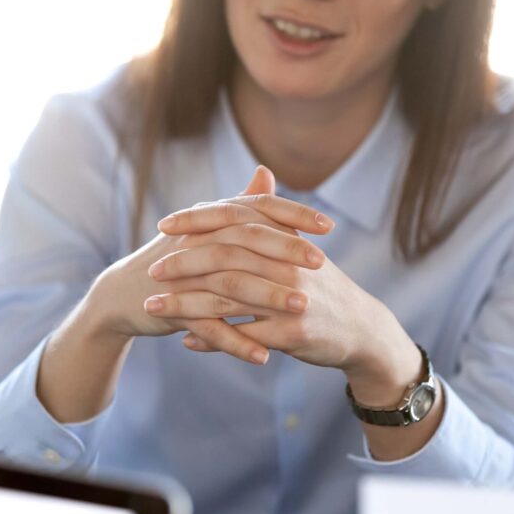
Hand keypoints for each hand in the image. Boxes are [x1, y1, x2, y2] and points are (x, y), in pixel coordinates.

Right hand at [81, 166, 334, 364]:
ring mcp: (184, 276)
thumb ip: (239, 203)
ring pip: (231, 285)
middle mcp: (197, 241)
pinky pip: (208, 327)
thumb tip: (266, 172)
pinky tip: (263, 357)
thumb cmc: (175, 261)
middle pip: (247, 242)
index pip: (256, 209)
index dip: (293, 215)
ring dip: (267, 299)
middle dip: (286, 254)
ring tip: (302, 311)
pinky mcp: (173, 308)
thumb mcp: (206, 230)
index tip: (329, 226)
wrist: (125, 295)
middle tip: (321, 266)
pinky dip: (236, 342)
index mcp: (210, 221)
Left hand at [149, 170, 421, 405]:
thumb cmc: (323, 288)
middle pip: (225, 256)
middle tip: (151, 269)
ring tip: (153, 308)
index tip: (163, 224)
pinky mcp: (292, 334)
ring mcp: (291, 299)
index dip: (198, 220)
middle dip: (183, 263)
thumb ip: (276, 212)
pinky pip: (242, 335)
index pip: (236, 219)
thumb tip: (258, 173)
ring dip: (185, 303)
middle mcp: (289, 264)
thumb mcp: (303, 246)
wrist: (362, 331)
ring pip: (227, 297)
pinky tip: (185, 340)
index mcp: (287, 239)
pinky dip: (211, 338)